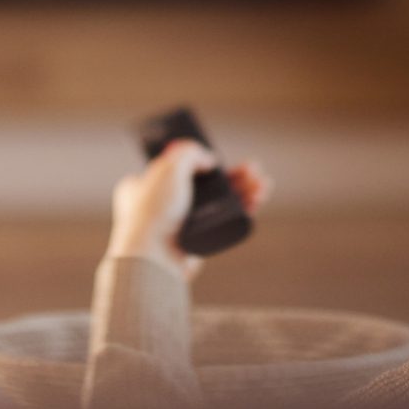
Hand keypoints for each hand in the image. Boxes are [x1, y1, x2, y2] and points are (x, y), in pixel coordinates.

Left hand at [107, 139, 269, 280]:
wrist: (154, 256)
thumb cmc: (154, 211)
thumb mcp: (169, 166)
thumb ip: (190, 152)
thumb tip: (209, 160)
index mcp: (145, 186)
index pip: (176, 169)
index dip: (199, 163)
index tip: (216, 160)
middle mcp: (163, 205)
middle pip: (206, 185)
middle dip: (233, 176)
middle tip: (253, 169)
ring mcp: (182, 224)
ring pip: (219, 203)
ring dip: (243, 191)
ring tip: (263, 183)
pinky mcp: (198, 242)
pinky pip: (223, 223)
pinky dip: (242, 210)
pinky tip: (258, 198)